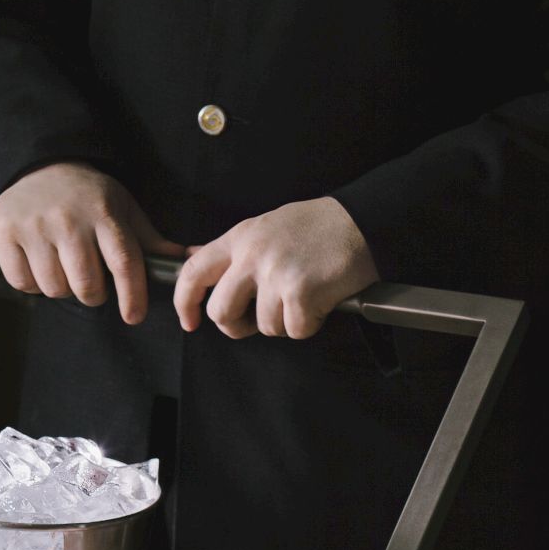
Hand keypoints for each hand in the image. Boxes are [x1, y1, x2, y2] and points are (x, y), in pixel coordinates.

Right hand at [0, 162, 182, 323]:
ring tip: (63, 269)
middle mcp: (68, 220)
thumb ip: (150, 240)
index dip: (131, 296)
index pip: (123, 263)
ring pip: (54, 288)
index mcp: (103, 213)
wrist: (39, 164)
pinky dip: (32, 284)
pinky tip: (39, 265)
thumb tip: (189, 258)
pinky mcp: (5, 234)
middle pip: (86, 285)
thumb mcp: (122, 208)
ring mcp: (34, 227)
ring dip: (62, 288)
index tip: (133, 315)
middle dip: (93, 295)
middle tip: (91, 284)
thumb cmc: (87, 194)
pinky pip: (23, 282)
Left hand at [173, 197, 379, 339]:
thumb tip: (193, 260)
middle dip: (236, 326)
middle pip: (220, 312)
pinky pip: (294, 329)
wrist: (364, 220)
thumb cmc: (317, 227)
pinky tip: (321, 300)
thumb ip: (235, 250)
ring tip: (304, 296)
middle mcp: (252, 255)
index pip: (193, 272)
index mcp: (240, 238)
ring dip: (284, 322)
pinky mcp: (301, 292)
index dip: (185, 302)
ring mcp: (276, 274)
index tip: (189, 321)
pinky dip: (309, 323)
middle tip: (256, 321)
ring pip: (263, 326)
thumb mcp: (266, 227)